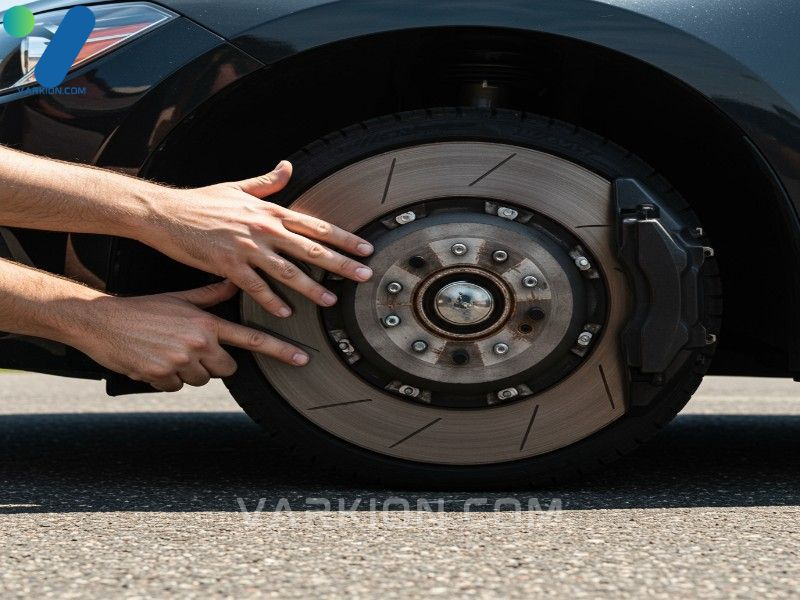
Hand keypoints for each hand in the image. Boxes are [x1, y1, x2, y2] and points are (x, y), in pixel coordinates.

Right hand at [74, 281, 309, 390]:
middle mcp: (198, 342)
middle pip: (227, 367)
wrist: (102, 321)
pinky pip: (177, 386)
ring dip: (189, 371)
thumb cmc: (143, 309)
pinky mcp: (161, 376)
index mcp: (206, 322)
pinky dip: (169, 379)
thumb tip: (235, 282)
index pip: (251, 339)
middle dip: (215, 362)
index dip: (280, 351)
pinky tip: (155, 361)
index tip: (302, 359)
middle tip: (194, 348)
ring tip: (169, 351)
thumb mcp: (180, 297)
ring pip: (201, 379)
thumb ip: (211, 294)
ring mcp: (180, 361)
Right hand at [144, 161, 373, 316]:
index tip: (365, 247)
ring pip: (288, 271)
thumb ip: (268, 183)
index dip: (344, 238)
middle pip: (311, 249)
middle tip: (364, 275)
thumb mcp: (238, 187)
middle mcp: (264, 229)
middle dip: (341, 264)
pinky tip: (285, 312)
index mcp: (270, 211)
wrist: (166, 212)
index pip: (316, 226)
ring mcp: (247, 248)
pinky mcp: (228, 265)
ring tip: (331, 301)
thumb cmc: (202, 201)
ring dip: (312, 288)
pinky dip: (271, 301)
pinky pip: (255, 287)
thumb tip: (288, 166)